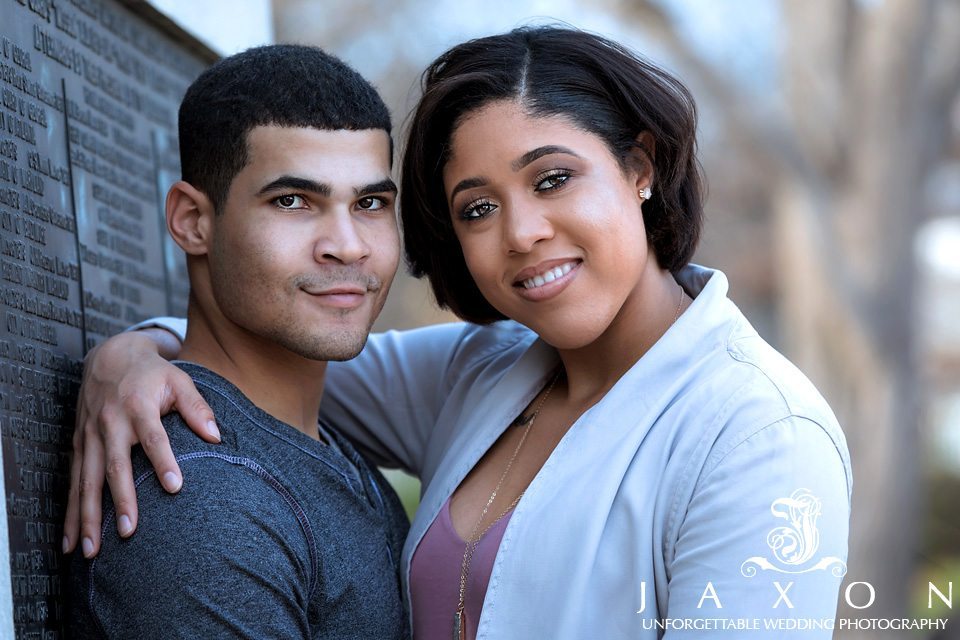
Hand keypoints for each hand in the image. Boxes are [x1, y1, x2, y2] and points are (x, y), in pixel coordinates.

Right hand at [63, 328, 220, 557]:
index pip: (153, 438)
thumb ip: (198, 408)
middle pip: (114, 466)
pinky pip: (72, 483)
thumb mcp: (179, 380)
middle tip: (129, 531)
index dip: (163, 461)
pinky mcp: (78, 445)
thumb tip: (217, 437)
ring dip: (87, 517)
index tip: (175, 487)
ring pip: (85, 481)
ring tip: (90, 551)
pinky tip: (69, 541)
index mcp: (138, 406)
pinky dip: (69, 513)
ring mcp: (89, 436)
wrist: (109, 357)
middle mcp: (109, 423)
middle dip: (120, 500)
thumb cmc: (152, 373)